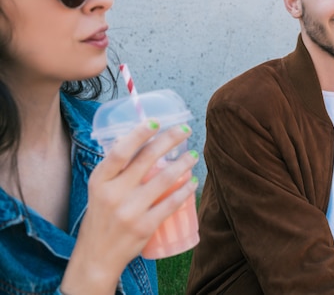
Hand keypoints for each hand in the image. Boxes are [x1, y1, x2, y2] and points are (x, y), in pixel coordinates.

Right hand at [61, 120, 198, 294]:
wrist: (97, 256)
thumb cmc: (101, 216)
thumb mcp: (99, 189)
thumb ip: (115, 168)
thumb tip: (136, 138)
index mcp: (99, 180)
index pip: (120, 151)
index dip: (139, 133)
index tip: (157, 121)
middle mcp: (113, 193)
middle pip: (147, 158)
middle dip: (171, 139)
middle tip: (186, 130)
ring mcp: (130, 211)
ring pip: (165, 179)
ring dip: (184, 163)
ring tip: (193, 155)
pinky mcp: (145, 226)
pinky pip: (171, 203)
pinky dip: (185, 189)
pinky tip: (193, 181)